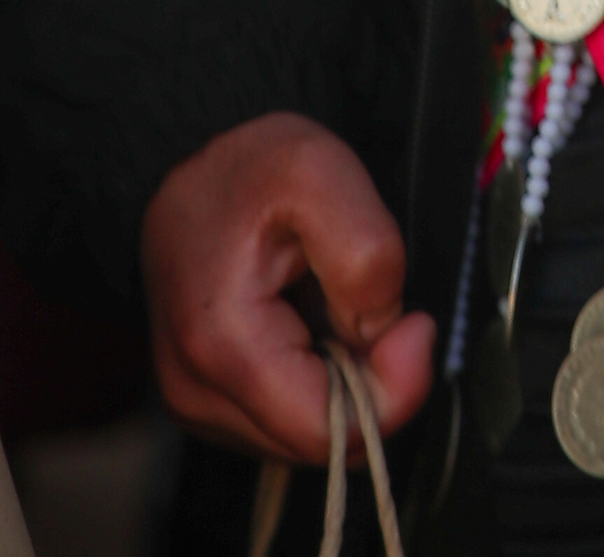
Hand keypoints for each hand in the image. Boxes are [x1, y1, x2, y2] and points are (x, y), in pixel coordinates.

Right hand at [141, 113, 432, 462]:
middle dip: (369, 383)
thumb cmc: (251, 166)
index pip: (324, 430)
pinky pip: (284, 420)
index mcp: (220, 344)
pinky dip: (317, 380)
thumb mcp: (323, 172)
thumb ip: (367, 258)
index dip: (391, 390)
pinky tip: (309, 322)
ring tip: (330, 302)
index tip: (413, 324)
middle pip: (317, 440)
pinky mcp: (205, 401)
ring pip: (303, 436)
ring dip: (343, 381)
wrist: (190, 164)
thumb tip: (388, 334)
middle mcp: (194, 392)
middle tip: (373, 304)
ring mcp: (195, 403)